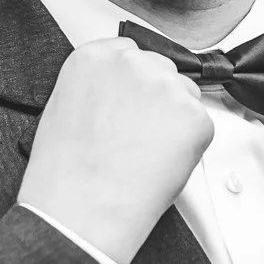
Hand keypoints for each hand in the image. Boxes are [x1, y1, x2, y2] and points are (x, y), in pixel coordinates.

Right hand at [19, 36, 215, 263]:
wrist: (81, 210)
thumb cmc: (65, 173)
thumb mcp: (63, 108)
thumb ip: (96, 87)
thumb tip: (118, 94)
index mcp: (95, 56)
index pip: (129, 53)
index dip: (131, 85)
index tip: (128, 104)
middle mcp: (133, 62)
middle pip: (161, 70)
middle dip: (155, 99)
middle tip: (138, 136)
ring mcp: (167, 87)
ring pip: (184, 96)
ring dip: (174, 120)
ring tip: (145, 155)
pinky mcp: (195, 116)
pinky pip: (200, 127)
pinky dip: (188, 147)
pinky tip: (159, 165)